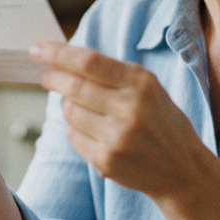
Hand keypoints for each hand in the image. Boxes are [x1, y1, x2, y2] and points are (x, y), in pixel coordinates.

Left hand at [31, 41, 212, 197]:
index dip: (57, 54)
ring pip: (69, 112)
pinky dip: (75, 129)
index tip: (37, 50)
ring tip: (83, 108)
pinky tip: (93, 131)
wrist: (182, 170)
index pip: (89, 62)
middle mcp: (129, 109)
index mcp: (141, 83)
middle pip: (73, 87)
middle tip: (46, 77)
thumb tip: (64, 59)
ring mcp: (117, 137)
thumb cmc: (161, 121)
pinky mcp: (106, 161)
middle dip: (53, 78)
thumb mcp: (148, 88)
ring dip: (68, 106)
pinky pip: (73, 136)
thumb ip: (112, 73)